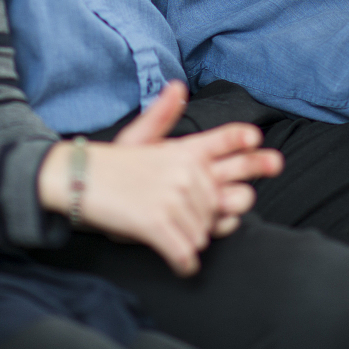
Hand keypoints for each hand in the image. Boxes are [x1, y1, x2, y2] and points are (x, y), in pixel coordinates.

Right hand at [42, 81, 283, 276]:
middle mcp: (185, 170)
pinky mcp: (158, 224)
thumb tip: (178, 86)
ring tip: (167, 230)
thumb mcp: (139, 136)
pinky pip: (187, 254)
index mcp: (185, 149)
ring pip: (205, 232)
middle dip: (215, 217)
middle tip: (191, 218)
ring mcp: (173, 197)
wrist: (76, 179)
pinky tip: (178, 261)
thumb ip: (164, 117)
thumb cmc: (111, 163)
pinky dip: (183, 263)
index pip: (231, 142)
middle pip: (230, 202)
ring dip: (189, 239)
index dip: (254, 153)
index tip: (272, 160)